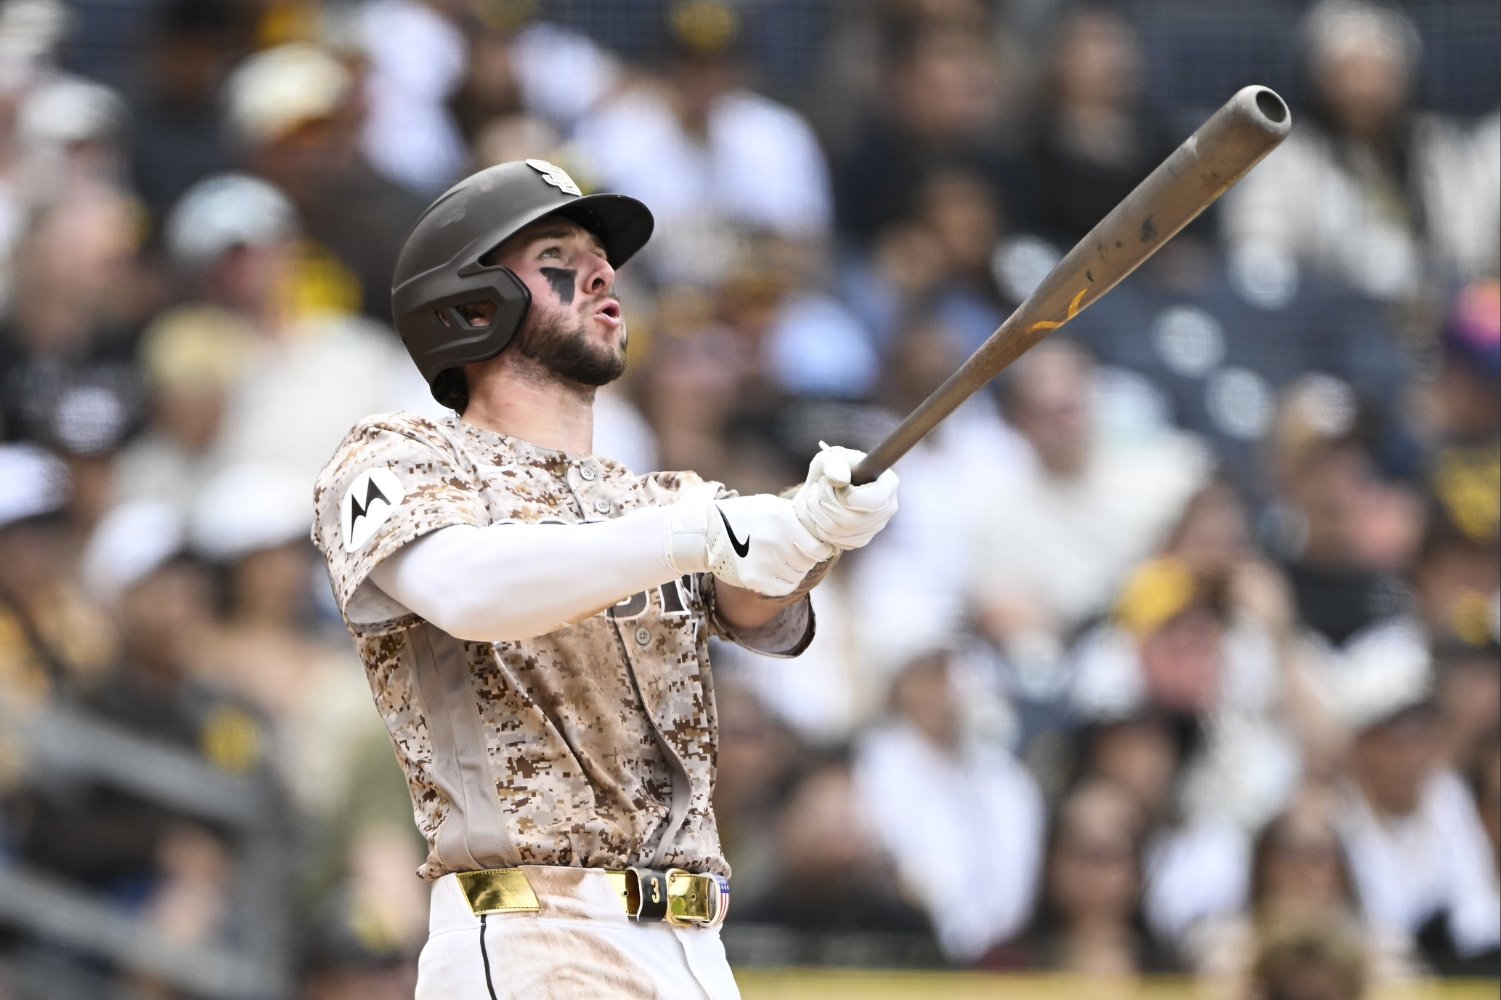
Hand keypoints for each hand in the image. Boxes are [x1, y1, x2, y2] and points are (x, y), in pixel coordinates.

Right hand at [669, 490, 833, 597]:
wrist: (706, 533)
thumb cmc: (742, 516)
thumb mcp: (769, 505)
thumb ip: (794, 516)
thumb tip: (819, 529)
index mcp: (783, 521)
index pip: (818, 548)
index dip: (820, 550)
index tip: (818, 549)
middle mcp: (776, 542)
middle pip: (807, 563)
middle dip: (804, 559)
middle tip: (793, 553)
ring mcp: (765, 563)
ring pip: (796, 577)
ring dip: (793, 571)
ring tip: (781, 561)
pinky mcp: (754, 579)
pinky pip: (783, 589)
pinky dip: (783, 583)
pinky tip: (775, 573)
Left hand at [792, 442, 898, 550]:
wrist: (828, 484)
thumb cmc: (834, 467)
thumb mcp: (832, 458)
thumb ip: (835, 465)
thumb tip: (839, 480)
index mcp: (888, 483)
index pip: (874, 500)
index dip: (848, 496)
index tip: (837, 485)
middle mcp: (887, 508)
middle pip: (850, 519)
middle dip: (826, 500)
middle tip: (821, 485)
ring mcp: (875, 527)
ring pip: (838, 530)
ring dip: (818, 510)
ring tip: (816, 494)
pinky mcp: (861, 539)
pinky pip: (834, 539)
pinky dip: (819, 523)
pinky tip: (820, 509)